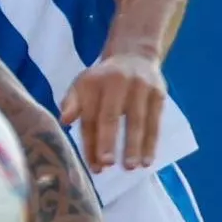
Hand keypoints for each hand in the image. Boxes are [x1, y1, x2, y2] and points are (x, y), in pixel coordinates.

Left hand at [58, 51, 166, 172]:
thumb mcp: (82, 85)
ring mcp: (139, 87)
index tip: (93, 165)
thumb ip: (71, 102)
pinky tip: (148, 160)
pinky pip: (155, 121)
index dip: (90, 142)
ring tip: (131, 167)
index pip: (90, 116)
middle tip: (107, 163)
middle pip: (111, 115)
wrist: (135, 55)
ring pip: (136, 120)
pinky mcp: (158, 93)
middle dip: (108, 141)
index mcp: (93, 82)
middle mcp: (116, 82)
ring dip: (134, 145)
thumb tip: (64, 120)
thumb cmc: (103, 79)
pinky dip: (151, 142)